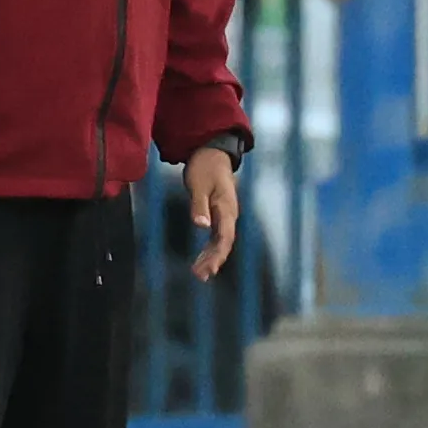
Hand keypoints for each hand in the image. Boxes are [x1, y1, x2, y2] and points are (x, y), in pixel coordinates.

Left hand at [184, 147, 238, 281]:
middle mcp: (229, 214)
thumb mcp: (198, 184)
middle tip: (200, 276)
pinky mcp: (219, 214)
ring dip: (211, 257)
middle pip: (224, 243)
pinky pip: (217, 236)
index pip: (225, 237)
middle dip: (214, 261)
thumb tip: (201, 226)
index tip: (209, 268)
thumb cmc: (205, 167)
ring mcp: (225, 215)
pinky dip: (210, 249)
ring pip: (220, 241)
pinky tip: (203, 259)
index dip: (218, 255)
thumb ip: (199, 205)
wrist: (212, 152)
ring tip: (200, 274)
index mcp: (226, 208)